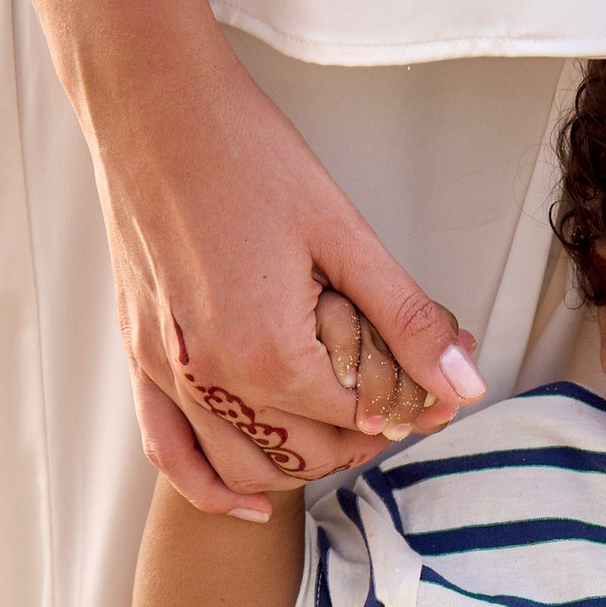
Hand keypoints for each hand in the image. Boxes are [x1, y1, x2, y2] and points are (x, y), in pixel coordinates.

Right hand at [0, 0, 482, 517]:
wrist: (151, 105)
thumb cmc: (248, 154)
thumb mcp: (344, 234)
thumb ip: (407, 320)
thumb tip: (465, 384)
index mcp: (268, 352)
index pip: (357, 420)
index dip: (409, 411)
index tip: (440, 393)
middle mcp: (210, 377)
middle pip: (304, 452)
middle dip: (363, 437)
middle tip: (404, 402)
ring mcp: (166, 370)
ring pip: (241, 464)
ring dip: (297, 465)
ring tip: (344, 433)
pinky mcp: (140, 353)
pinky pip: (169, 448)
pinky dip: (209, 483)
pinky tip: (249, 500)